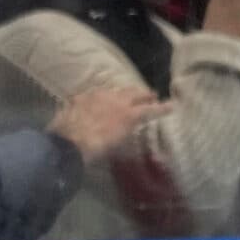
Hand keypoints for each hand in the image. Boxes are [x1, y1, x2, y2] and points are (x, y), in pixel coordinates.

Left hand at [47, 84, 167, 163]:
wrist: (67, 144)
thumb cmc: (97, 149)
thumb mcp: (119, 144)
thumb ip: (128, 131)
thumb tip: (133, 127)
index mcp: (129, 114)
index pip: (151, 109)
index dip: (162, 108)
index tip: (172, 105)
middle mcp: (116, 100)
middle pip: (134, 93)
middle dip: (144, 94)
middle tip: (151, 95)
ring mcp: (97, 96)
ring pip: (115, 90)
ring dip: (122, 93)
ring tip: (125, 96)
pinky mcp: (81, 97)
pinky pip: (94, 94)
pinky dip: (100, 97)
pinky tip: (98, 101)